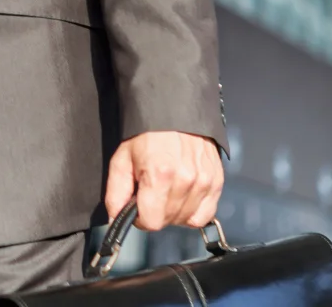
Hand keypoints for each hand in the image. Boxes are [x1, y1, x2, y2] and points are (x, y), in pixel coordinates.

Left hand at [105, 131, 223, 230]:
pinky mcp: (216, 181)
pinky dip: (193, 211)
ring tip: (166, 190)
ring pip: (186, 220)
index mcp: (159, 175)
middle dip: (155, 212)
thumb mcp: (121, 159)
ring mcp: (204, 182)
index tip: (137, 206)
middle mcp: (185, 181)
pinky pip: (205, 214)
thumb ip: (116, 193)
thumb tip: (115, 219)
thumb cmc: (146, 133)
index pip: (151, 222)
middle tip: (151, 192)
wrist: (174, 110)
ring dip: (173, 212)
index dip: (139, 218)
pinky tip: (183, 197)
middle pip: (168, 221)